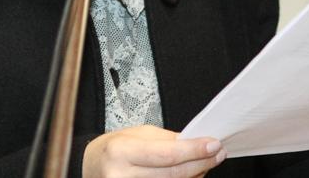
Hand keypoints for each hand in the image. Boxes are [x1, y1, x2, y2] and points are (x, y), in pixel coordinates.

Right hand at [82, 125, 224, 177]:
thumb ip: (166, 141)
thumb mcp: (137, 135)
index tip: (214, 144)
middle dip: (200, 163)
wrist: (90, 167)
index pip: (166, 154)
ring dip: (194, 176)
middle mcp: (121, 176)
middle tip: (218, 153)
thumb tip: (197, 143)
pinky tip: (191, 175)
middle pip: (172, 174)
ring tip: (206, 163)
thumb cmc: (114, 149)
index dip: (194, 150)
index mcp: (121, 152)